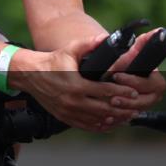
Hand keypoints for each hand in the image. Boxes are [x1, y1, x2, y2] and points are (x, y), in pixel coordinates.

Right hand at [13, 34, 144, 132]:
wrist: (30, 74)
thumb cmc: (51, 62)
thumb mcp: (69, 50)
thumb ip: (88, 44)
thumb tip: (105, 38)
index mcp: (76, 85)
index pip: (104, 91)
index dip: (121, 92)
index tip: (134, 93)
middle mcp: (72, 101)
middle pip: (103, 109)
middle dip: (121, 109)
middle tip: (135, 107)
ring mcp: (68, 111)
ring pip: (96, 120)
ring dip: (113, 119)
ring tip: (126, 117)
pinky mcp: (64, 117)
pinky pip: (86, 126)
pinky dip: (99, 126)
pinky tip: (109, 123)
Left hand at [105, 27, 165, 111]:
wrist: (104, 69)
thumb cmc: (118, 57)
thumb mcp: (126, 50)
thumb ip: (141, 43)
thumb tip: (159, 31)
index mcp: (153, 76)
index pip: (155, 83)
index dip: (136, 82)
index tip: (116, 76)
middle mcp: (151, 91)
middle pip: (149, 100)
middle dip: (131, 98)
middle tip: (112, 94)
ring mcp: (143, 102)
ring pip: (140, 110)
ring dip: (125, 108)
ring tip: (110, 102)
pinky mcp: (133, 110)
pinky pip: (130, 118)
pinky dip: (120, 118)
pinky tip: (108, 116)